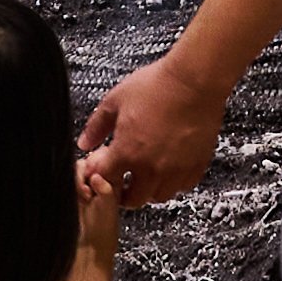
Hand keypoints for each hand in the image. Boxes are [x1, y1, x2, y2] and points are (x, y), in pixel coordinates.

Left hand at [80, 55, 228, 208]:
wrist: (193, 81)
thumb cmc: (157, 86)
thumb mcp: (115, 100)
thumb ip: (97, 126)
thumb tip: (85, 142)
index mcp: (127, 152)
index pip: (105, 181)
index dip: (102, 177)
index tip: (105, 170)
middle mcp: (151, 167)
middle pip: (134, 199)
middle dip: (125, 192)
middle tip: (125, 181)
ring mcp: (176, 169)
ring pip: (160, 196)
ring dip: (150, 189)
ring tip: (148, 174)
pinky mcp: (196, 165)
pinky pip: (184, 186)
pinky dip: (175, 182)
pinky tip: (170, 167)